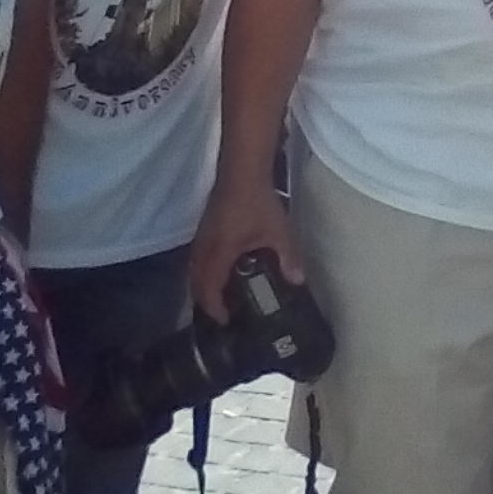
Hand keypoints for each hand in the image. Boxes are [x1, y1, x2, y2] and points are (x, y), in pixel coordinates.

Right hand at [189, 178, 302, 321]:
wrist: (241, 172)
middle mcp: (204, 249)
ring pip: (194, 271)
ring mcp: (201, 238)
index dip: (215, 308)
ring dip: (203, 287)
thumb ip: (288, 257)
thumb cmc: (257, 203)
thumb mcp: (277, 232)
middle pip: (196, 283)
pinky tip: (220, 272)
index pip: (209, 290)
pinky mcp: (204, 229)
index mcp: (218, 254)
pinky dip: (204, 272)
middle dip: (205, 302)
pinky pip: (197, 259)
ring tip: (220, 298)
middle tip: (221, 314)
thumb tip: (298, 281)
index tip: (225, 321)